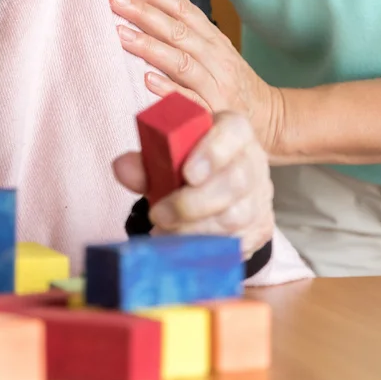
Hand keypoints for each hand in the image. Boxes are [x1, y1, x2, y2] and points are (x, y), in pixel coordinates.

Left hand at [110, 0, 285, 154]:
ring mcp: (216, 86)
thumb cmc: (232, 84)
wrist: (270, 119)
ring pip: (181, 62)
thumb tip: (144, 14)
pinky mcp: (214, 114)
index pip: (183, 9)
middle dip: (145, 13)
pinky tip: (146, 80)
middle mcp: (216, 58)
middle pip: (178, 31)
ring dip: (150, 47)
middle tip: (115, 1)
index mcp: (214, 40)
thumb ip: (187, 36)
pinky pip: (190, 100)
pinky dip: (169, 89)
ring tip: (122, 35)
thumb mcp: (216, 53)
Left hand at [112, 112, 275, 258]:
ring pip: (235, 217)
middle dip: (192, 203)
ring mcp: (259, 198)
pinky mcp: (259, 229)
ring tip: (163, 232)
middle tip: (159, 215)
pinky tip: (182, 247)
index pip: (234, 132)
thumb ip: (146, 161)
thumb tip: (122, 167)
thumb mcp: (168, 158)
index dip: (213, 151)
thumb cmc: (189, 166)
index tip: (187, 174)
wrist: (220, 192)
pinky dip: (205, 247)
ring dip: (193, 229)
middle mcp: (252, 162)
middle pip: (234, 181)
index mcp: (232, 132)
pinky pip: (236, 243)